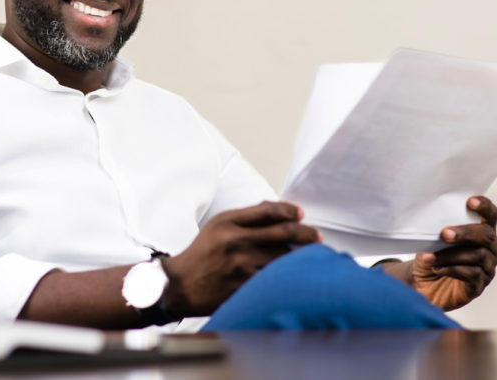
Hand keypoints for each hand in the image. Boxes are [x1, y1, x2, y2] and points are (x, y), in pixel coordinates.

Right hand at [161, 201, 320, 316]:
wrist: (179, 285)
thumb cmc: (201, 253)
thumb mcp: (218, 225)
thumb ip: (246, 216)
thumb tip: (277, 209)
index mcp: (228, 223)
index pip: (268, 210)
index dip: (289, 210)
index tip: (301, 214)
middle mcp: (236, 242)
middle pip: (283, 233)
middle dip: (306, 234)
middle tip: (317, 237)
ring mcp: (241, 266)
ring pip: (283, 259)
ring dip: (301, 258)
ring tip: (312, 257)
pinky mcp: (243, 287)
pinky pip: (274, 280)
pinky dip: (287, 277)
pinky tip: (296, 276)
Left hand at [384, 196, 496, 310]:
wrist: (422, 283)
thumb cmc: (432, 256)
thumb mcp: (433, 238)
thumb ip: (440, 227)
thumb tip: (434, 217)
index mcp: (482, 231)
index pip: (491, 215)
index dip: (484, 207)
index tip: (470, 202)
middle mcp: (491, 249)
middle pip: (486, 236)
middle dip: (465, 233)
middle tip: (445, 234)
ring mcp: (487, 268)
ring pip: (477, 256)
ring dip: (450, 254)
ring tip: (430, 257)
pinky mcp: (478, 286)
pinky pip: (471, 274)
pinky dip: (451, 269)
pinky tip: (437, 268)